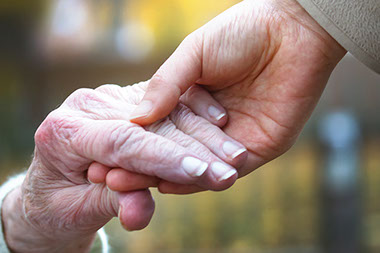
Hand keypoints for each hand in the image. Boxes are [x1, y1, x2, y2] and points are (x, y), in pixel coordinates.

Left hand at [2, 82, 246, 251]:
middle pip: (151, 125)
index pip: (123, 141)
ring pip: (167, 112)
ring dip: (203, 136)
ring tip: (236, 156)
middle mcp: (87, 105)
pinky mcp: (130, 98)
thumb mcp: (80, 210)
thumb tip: (139, 214)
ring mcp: (111, 97)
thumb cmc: (60, 203)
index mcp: (64, 130)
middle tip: (229, 173)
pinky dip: (196, 115)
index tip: (202, 173)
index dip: (164, 158)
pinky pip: (169, 103)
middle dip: (193, 151)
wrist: (51, 185)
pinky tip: (223, 125)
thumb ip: (113, 203)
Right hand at [129, 0, 346, 176]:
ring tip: (130, 183)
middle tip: (110, 177)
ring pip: (196, 165)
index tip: (102, 154)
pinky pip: (224, 171)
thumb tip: (135, 118)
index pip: (160, 129)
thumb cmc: (241, 33)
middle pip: (174, 152)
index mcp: (194, 100)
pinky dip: (198, 180)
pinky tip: (169, 185)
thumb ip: (165, 85)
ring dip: (164, 176)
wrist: (292, 31)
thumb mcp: (194, 53)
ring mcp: (232, 139)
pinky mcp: (257, 150)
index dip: (134, 141)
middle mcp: (211, 123)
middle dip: (143, 164)